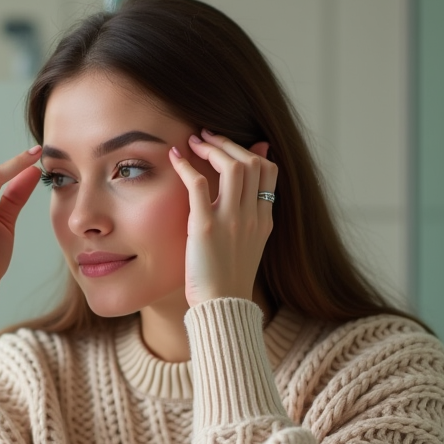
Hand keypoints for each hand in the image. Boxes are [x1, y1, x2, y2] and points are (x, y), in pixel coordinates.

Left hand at [169, 130, 276, 307]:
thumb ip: (249, 214)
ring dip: (212, 148)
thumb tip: (246, 194)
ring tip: (194, 142)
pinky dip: (186, 166)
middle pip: (252, 162)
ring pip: (232, 166)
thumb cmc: (228, 279)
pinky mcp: (205, 228)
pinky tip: (175, 157)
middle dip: (228, 143)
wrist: (221, 307)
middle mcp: (252, 216)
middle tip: (207, 136)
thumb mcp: (248, 244)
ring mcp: (231, 221)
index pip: (268, 170)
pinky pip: (197, 185)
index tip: (229, 147)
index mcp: (264, 220)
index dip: (250, 150)